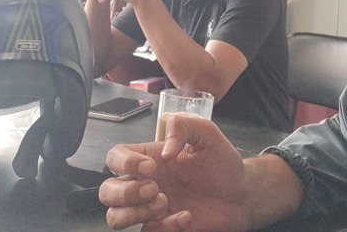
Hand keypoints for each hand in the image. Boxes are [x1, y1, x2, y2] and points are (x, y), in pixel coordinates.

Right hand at [99, 114, 247, 231]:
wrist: (240, 193)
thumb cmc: (221, 162)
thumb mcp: (207, 132)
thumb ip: (183, 125)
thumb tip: (164, 150)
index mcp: (150, 157)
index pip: (115, 156)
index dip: (124, 162)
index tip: (151, 167)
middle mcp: (145, 183)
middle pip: (106, 191)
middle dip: (125, 192)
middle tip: (154, 188)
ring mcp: (151, 208)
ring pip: (114, 218)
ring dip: (135, 213)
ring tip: (163, 202)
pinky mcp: (162, 228)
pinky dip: (165, 227)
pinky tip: (186, 216)